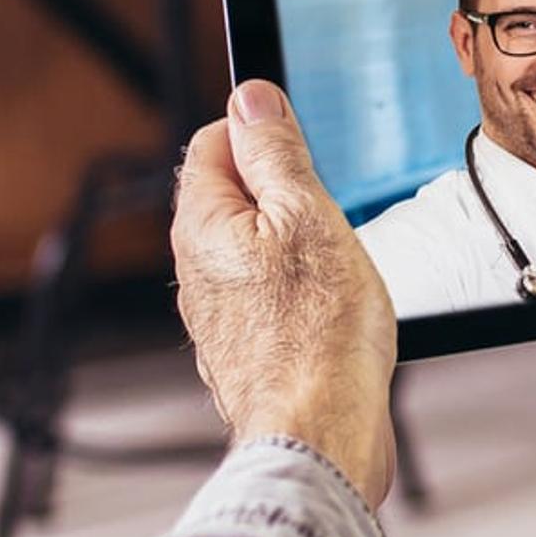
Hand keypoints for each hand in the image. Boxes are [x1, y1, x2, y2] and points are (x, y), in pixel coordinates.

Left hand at [173, 81, 396, 507]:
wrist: (319, 437)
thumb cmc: (320, 337)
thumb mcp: (308, 216)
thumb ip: (275, 153)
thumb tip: (252, 98)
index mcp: (203, 224)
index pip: (212, 142)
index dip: (261, 131)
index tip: (304, 145)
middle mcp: (197, 268)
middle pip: (234, 195)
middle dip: (285, 191)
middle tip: (331, 212)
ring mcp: (218, 313)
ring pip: (255, 249)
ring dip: (298, 246)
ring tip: (338, 269)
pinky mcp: (245, 349)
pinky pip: (270, 296)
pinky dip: (301, 292)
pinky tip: (333, 311)